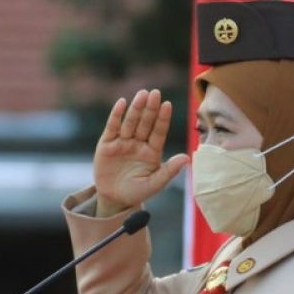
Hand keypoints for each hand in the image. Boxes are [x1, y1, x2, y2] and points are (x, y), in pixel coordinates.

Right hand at [93, 88, 188, 216]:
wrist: (114, 200)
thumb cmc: (137, 192)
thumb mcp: (155, 184)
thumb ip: (169, 171)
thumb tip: (186, 158)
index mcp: (152, 151)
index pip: (159, 132)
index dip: (163, 119)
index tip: (167, 105)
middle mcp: (138, 143)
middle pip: (145, 123)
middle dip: (150, 109)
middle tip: (155, 93)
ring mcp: (122, 142)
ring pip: (130, 122)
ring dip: (136, 108)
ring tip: (142, 94)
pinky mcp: (106, 144)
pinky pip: (112, 127)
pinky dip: (116, 115)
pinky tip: (122, 103)